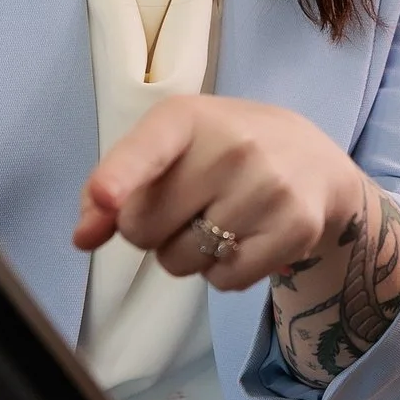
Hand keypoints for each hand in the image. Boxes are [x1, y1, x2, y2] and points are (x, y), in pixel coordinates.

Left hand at [71, 94, 359, 291]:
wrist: (315, 162)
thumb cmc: (223, 151)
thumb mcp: (167, 149)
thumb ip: (112, 188)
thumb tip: (84, 237)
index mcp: (187, 117)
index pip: (149, 148)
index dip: (121, 176)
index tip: (105, 197)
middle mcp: (232, 146)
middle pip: (143, 228)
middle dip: (151, 229)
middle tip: (188, 204)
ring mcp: (268, 187)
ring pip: (180, 261)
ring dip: (187, 253)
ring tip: (220, 219)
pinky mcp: (296, 228)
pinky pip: (223, 282)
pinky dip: (223, 272)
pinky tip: (245, 239)